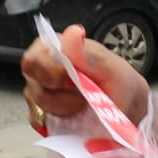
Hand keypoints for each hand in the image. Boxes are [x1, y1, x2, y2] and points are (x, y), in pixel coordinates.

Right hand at [19, 21, 149, 129]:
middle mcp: (42, 70)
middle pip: (32, 86)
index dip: (51, 72)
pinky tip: (77, 115)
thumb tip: (73, 33)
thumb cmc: (117, 82)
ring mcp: (40, 94)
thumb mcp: (109, 66)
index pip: (33, 60)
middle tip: (82, 93)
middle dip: (61, 95)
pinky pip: (43, 123)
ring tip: (84, 102)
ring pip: (40, 107)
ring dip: (67, 108)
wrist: (125, 108)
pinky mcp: (42, 117)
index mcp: (54, 49)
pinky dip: (63, 122)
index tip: (72, 79)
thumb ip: (87, 52)